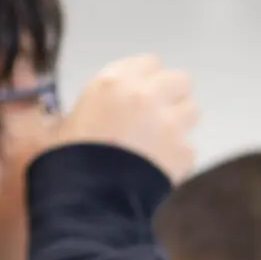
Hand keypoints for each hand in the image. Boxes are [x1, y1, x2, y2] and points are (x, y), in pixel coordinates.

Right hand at [47, 55, 197, 182]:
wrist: (88, 197)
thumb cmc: (69, 157)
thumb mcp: (70, 119)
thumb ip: (97, 104)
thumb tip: (105, 107)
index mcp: (113, 82)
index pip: (149, 63)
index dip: (146, 78)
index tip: (139, 92)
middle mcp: (145, 95)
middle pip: (179, 80)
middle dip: (170, 95)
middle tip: (154, 115)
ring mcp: (168, 122)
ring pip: (191, 110)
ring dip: (178, 123)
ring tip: (158, 142)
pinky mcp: (184, 151)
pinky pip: (188, 147)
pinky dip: (176, 157)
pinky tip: (156, 167)